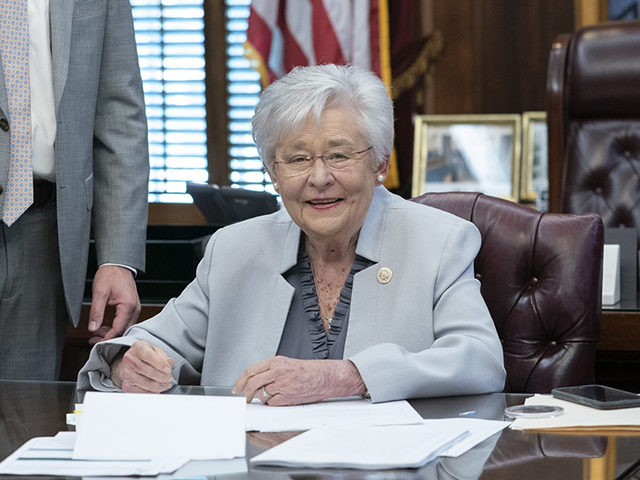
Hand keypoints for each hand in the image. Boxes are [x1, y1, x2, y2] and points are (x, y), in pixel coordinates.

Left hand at [88, 265, 140, 343]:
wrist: (117, 265)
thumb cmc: (110, 275)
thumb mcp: (99, 293)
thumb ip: (96, 312)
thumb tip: (93, 328)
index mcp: (128, 306)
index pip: (118, 329)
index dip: (106, 338)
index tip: (95, 341)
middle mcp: (135, 308)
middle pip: (123, 330)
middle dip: (108, 337)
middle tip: (94, 339)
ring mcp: (135, 308)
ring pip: (125, 327)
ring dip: (112, 332)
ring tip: (97, 333)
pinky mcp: (133, 307)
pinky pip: (126, 322)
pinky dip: (116, 326)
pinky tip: (105, 326)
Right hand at [112, 341, 173, 392]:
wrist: (133, 364)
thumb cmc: (147, 356)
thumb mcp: (157, 351)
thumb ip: (164, 357)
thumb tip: (169, 364)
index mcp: (138, 347)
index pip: (147, 355)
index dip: (159, 363)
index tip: (168, 369)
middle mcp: (130, 359)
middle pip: (145, 369)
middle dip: (160, 376)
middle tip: (169, 378)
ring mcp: (126, 373)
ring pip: (143, 382)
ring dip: (158, 385)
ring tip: (166, 384)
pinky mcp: (127, 386)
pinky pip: (140, 392)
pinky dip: (151, 392)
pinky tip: (158, 389)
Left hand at [233, 356, 365, 405]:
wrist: (324, 377)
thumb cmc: (308, 371)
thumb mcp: (286, 364)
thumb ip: (270, 370)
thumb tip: (253, 381)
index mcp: (276, 361)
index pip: (251, 370)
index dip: (241, 381)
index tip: (238, 387)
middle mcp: (277, 371)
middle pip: (252, 383)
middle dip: (246, 392)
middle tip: (244, 397)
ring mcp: (282, 384)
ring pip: (262, 394)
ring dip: (263, 397)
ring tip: (274, 394)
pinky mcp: (287, 396)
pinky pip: (272, 403)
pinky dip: (273, 403)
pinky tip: (282, 397)